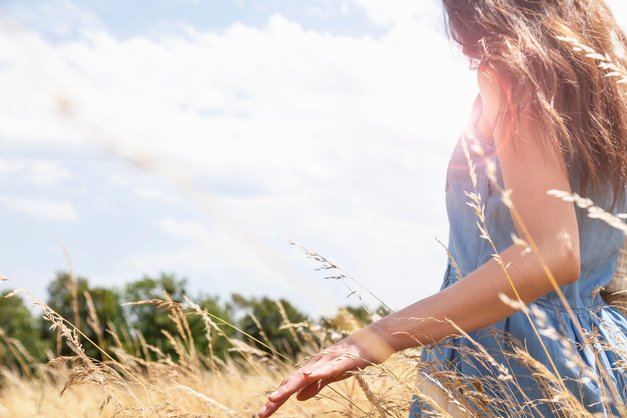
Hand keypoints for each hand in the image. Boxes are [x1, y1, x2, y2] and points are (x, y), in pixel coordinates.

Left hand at [257, 325, 394, 417]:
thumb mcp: (332, 376)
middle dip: (276, 398)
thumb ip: (315, 386)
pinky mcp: (342, 360)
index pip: (290, 386)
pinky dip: (317, 372)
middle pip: (292, 382)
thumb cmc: (353, 357)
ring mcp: (328, 360)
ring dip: (289, 387)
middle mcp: (316, 363)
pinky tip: (306, 376)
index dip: (277, 400)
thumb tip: (298, 399)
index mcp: (313, 369)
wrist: (374, 338)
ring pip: (305, 375)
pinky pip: (328, 367)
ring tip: (274, 398)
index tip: (262, 414)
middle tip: (261, 414)